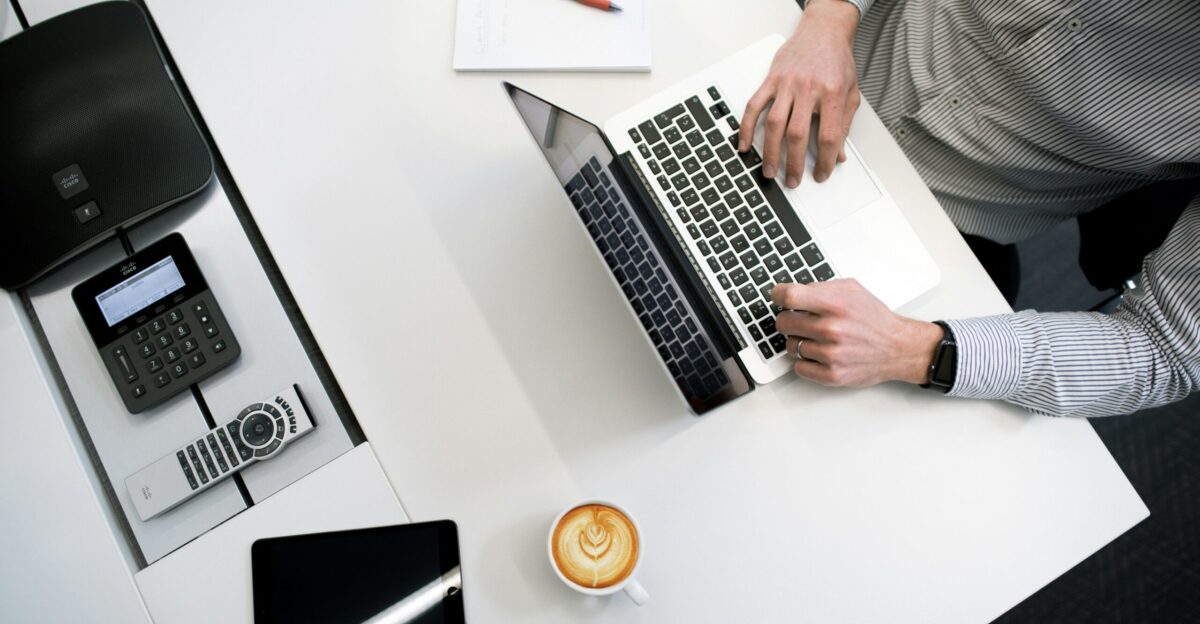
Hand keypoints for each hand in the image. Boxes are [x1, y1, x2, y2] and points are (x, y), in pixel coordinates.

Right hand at [739, 0, 861, 187]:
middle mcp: (808, 89)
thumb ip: (844, 124)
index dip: (825, 160)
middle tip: (792, 181)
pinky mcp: (771, 80)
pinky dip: (747, 127)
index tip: (822, 174)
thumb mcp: (850, 93)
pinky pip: (754, 106)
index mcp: (832, 93)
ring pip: (774, 124)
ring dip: (770, 151)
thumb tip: (839, 154)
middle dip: (794, 163)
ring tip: (769, 170)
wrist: (823, 32)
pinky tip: (744, 144)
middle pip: (798, 134)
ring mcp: (787, 84)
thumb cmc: (837, 61)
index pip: (828, 136)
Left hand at [771, 279, 942, 386]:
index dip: (778, 295)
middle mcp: (832, 329)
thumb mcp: (852, 290)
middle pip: (783, 322)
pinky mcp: (832, 375)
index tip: (778, 297)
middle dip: (788, 319)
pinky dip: (805, 361)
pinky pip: (798, 367)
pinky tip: (818, 354)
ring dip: (799, 341)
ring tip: (817, 338)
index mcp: (836, 305)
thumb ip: (821, 287)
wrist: (898, 348)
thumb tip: (793, 291)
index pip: (789, 296)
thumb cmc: (875, 319)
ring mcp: (831, 354)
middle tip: (800, 320)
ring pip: (790, 346)